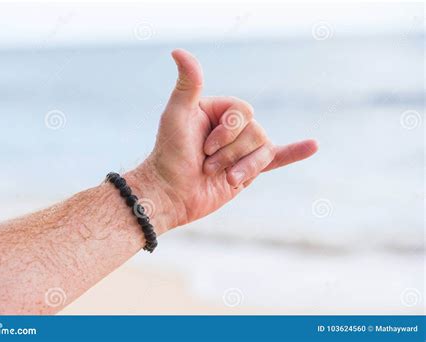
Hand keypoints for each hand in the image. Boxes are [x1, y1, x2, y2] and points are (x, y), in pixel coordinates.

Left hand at [126, 49, 317, 232]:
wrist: (171, 194)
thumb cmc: (169, 154)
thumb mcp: (177, 115)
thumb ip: (188, 84)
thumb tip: (178, 51)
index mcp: (218, 111)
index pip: (243, 111)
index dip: (228, 131)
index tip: (204, 146)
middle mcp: (231, 129)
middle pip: (255, 131)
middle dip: (230, 152)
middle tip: (206, 164)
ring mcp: (242, 150)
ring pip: (263, 149)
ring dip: (241, 167)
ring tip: (219, 176)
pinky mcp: (248, 170)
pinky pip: (277, 158)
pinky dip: (295, 152)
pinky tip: (313, 145)